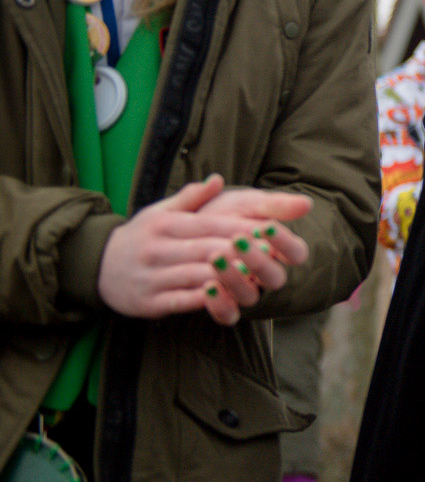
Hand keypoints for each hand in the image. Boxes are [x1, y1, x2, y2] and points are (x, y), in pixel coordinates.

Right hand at [97, 176, 312, 324]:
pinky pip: (181, 301)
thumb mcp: (159, 212)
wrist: (96, 267)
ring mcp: (152, 277)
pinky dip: (205, 300)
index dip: (240, 228)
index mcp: (164, 224)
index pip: (209, 224)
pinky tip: (227, 297)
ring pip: (196, 275)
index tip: (269, 229)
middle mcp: (157, 249)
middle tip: (271, 253)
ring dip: (227, 276)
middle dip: (240, 251)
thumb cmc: (140, 237)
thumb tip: (218, 179)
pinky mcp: (149, 302)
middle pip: (206, 249)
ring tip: (257, 275)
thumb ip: (191, 198)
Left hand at [199, 185, 312, 299]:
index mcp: (280, 252)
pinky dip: (220, 305)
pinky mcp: (223, 305)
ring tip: (215, 257)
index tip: (266, 226)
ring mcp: (245, 292)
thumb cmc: (225, 214)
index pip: (296, 253)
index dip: (284, 242)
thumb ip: (275, 205)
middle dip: (257, 260)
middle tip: (237, 240)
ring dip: (235, 279)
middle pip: (275, 279)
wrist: (188, 227)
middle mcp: (266, 276)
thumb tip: (307, 204)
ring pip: (250, 297)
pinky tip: (208, 287)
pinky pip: (228, 316)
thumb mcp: (248, 203)